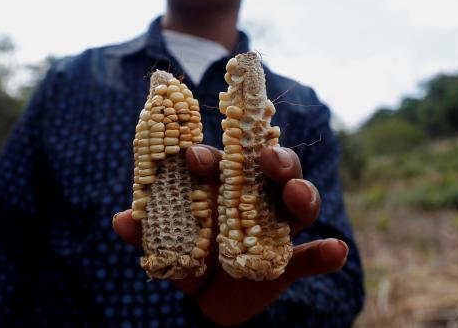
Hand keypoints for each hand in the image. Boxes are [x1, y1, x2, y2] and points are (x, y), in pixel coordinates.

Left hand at [113, 145, 348, 325]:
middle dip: (273, 159)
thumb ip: (145, 234)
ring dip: (302, 194)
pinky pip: (313, 257)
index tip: (194, 157)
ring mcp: (276, 231)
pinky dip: (327, 254)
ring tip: (298, 194)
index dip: (210, 156)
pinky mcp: (289, 264)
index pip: (221, 162)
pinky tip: (336, 251)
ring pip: (299, 205)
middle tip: (267, 158)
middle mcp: (256, 200)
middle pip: (273, 171)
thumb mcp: (163, 248)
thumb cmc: (188, 257)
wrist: (208, 301)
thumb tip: (122, 220)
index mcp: (223, 188)